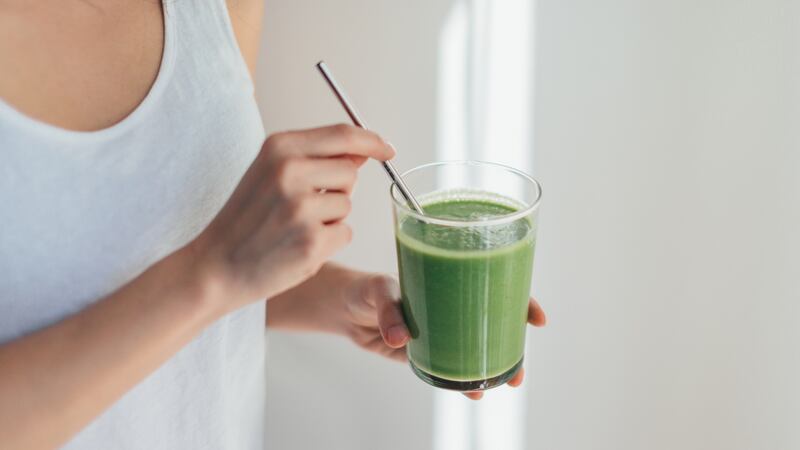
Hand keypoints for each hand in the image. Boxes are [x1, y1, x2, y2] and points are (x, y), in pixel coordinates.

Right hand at [190, 125, 393, 314]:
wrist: (215, 266)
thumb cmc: (246, 219)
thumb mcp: (270, 173)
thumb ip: (315, 158)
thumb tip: (363, 150)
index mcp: (279, 147)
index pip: (343, 135)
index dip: (372, 141)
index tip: (388, 149)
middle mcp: (290, 172)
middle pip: (351, 172)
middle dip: (339, 189)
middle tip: (303, 206)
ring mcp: (301, 208)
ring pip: (348, 205)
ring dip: (331, 218)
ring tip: (294, 227)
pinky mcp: (312, 242)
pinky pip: (345, 234)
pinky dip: (329, 243)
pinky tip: (297, 247)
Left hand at [341, 274, 546, 399]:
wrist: (343, 308)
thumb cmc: (366, 287)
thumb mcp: (378, 290)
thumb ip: (389, 310)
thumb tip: (400, 338)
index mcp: (450, 281)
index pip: (495, 286)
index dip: (521, 300)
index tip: (537, 318)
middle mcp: (452, 306)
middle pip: (495, 323)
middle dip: (514, 346)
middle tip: (520, 370)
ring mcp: (440, 331)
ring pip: (476, 349)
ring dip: (493, 368)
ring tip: (505, 385)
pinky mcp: (424, 353)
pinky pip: (449, 367)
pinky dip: (461, 380)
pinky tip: (471, 391)